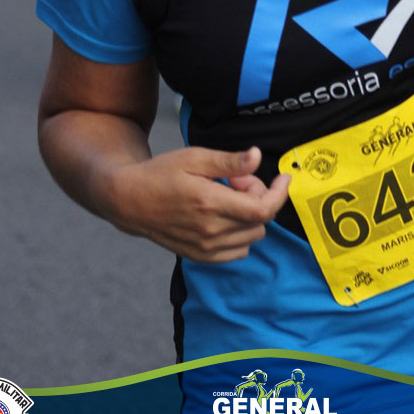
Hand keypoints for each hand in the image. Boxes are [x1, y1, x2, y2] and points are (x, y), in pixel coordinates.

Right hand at [101, 145, 290, 261]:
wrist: (130, 200)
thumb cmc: (161, 173)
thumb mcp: (194, 158)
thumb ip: (229, 161)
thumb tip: (257, 157)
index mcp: (210, 203)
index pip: (263, 209)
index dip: (279, 193)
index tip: (283, 178)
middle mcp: (210, 230)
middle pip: (260, 220)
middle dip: (258, 196)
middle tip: (235, 179)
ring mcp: (205, 247)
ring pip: (252, 236)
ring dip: (249, 215)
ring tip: (226, 196)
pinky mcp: (201, 256)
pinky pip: (238, 251)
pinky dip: (241, 233)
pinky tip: (224, 215)